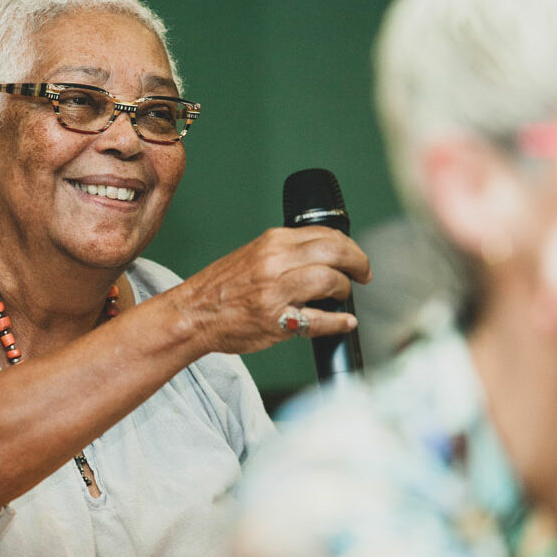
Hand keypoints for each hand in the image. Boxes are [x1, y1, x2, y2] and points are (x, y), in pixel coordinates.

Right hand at [174, 225, 371, 354]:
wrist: (193, 313)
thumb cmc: (221, 288)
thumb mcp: (254, 254)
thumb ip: (285, 252)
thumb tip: (323, 256)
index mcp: (272, 242)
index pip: (325, 234)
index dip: (350, 247)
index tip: (355, 258)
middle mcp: (275, 262)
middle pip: (335, 253)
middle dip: (358, 264)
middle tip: (363, 275)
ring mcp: (276, 292)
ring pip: (331, 281)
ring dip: (345, 290)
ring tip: (342, 296)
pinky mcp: (276, 320)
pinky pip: (319, 320)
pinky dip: (339, 322)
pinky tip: (344, 322)